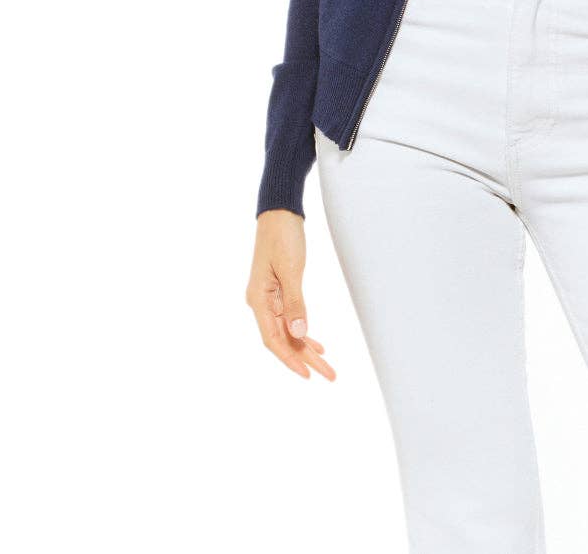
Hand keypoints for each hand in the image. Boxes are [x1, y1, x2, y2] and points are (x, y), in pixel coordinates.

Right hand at [246, 210, 336, 380]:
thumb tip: (300, 334)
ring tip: (327, 366)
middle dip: (305, 359)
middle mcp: (261, 303)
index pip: (273, 339)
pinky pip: (291, 318)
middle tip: (329, 376)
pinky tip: (316, 344)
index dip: (290, 359)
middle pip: (283, 339)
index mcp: (258, 300)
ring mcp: (270, 298)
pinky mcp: (280, 290)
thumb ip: (295, 302)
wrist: (280, 211)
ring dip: (307, 348)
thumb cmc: (282, 236)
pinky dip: (304, 331)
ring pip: (289, 331)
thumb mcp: (291, 269)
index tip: (307, 374)